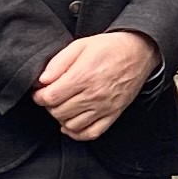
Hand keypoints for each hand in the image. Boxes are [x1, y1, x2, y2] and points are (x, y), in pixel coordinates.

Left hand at [34, 30, 156, 140]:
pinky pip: (91, 133)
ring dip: (61, 118)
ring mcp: (104, 107)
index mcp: (83, 76)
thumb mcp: (80, 45)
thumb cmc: (110, 47)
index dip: (39, 97)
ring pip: (72, 125)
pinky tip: (71, 124)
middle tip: (51, 97)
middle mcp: (93, 95)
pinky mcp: (113, 114)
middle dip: (49, 106)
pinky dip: (77, 133)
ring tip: (62, 107)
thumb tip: (42, 80)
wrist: (139, 52)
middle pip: (59, 112)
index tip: (39, 93)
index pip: (51, 97)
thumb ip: (58, 62)